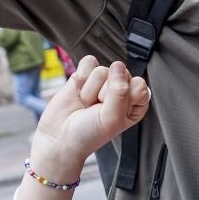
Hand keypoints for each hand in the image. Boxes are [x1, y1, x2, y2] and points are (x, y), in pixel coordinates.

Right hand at [31, 57, 151, 175]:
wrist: (60, 137)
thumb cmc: (90, 134)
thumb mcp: (112, 118)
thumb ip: (120, 92)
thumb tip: (117, 65)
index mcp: (136, 102)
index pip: (138, 85)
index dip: (123, 97)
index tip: (112, 111)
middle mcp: (122, 90)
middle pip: (121, 74)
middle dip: (104, 94)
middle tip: (96, 109)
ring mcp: (103, 81)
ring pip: (103, 70)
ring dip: (90, 90)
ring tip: (86, 104)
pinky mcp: (86, 74)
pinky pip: (89, 62)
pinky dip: (81, 78)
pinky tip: (79, 92)